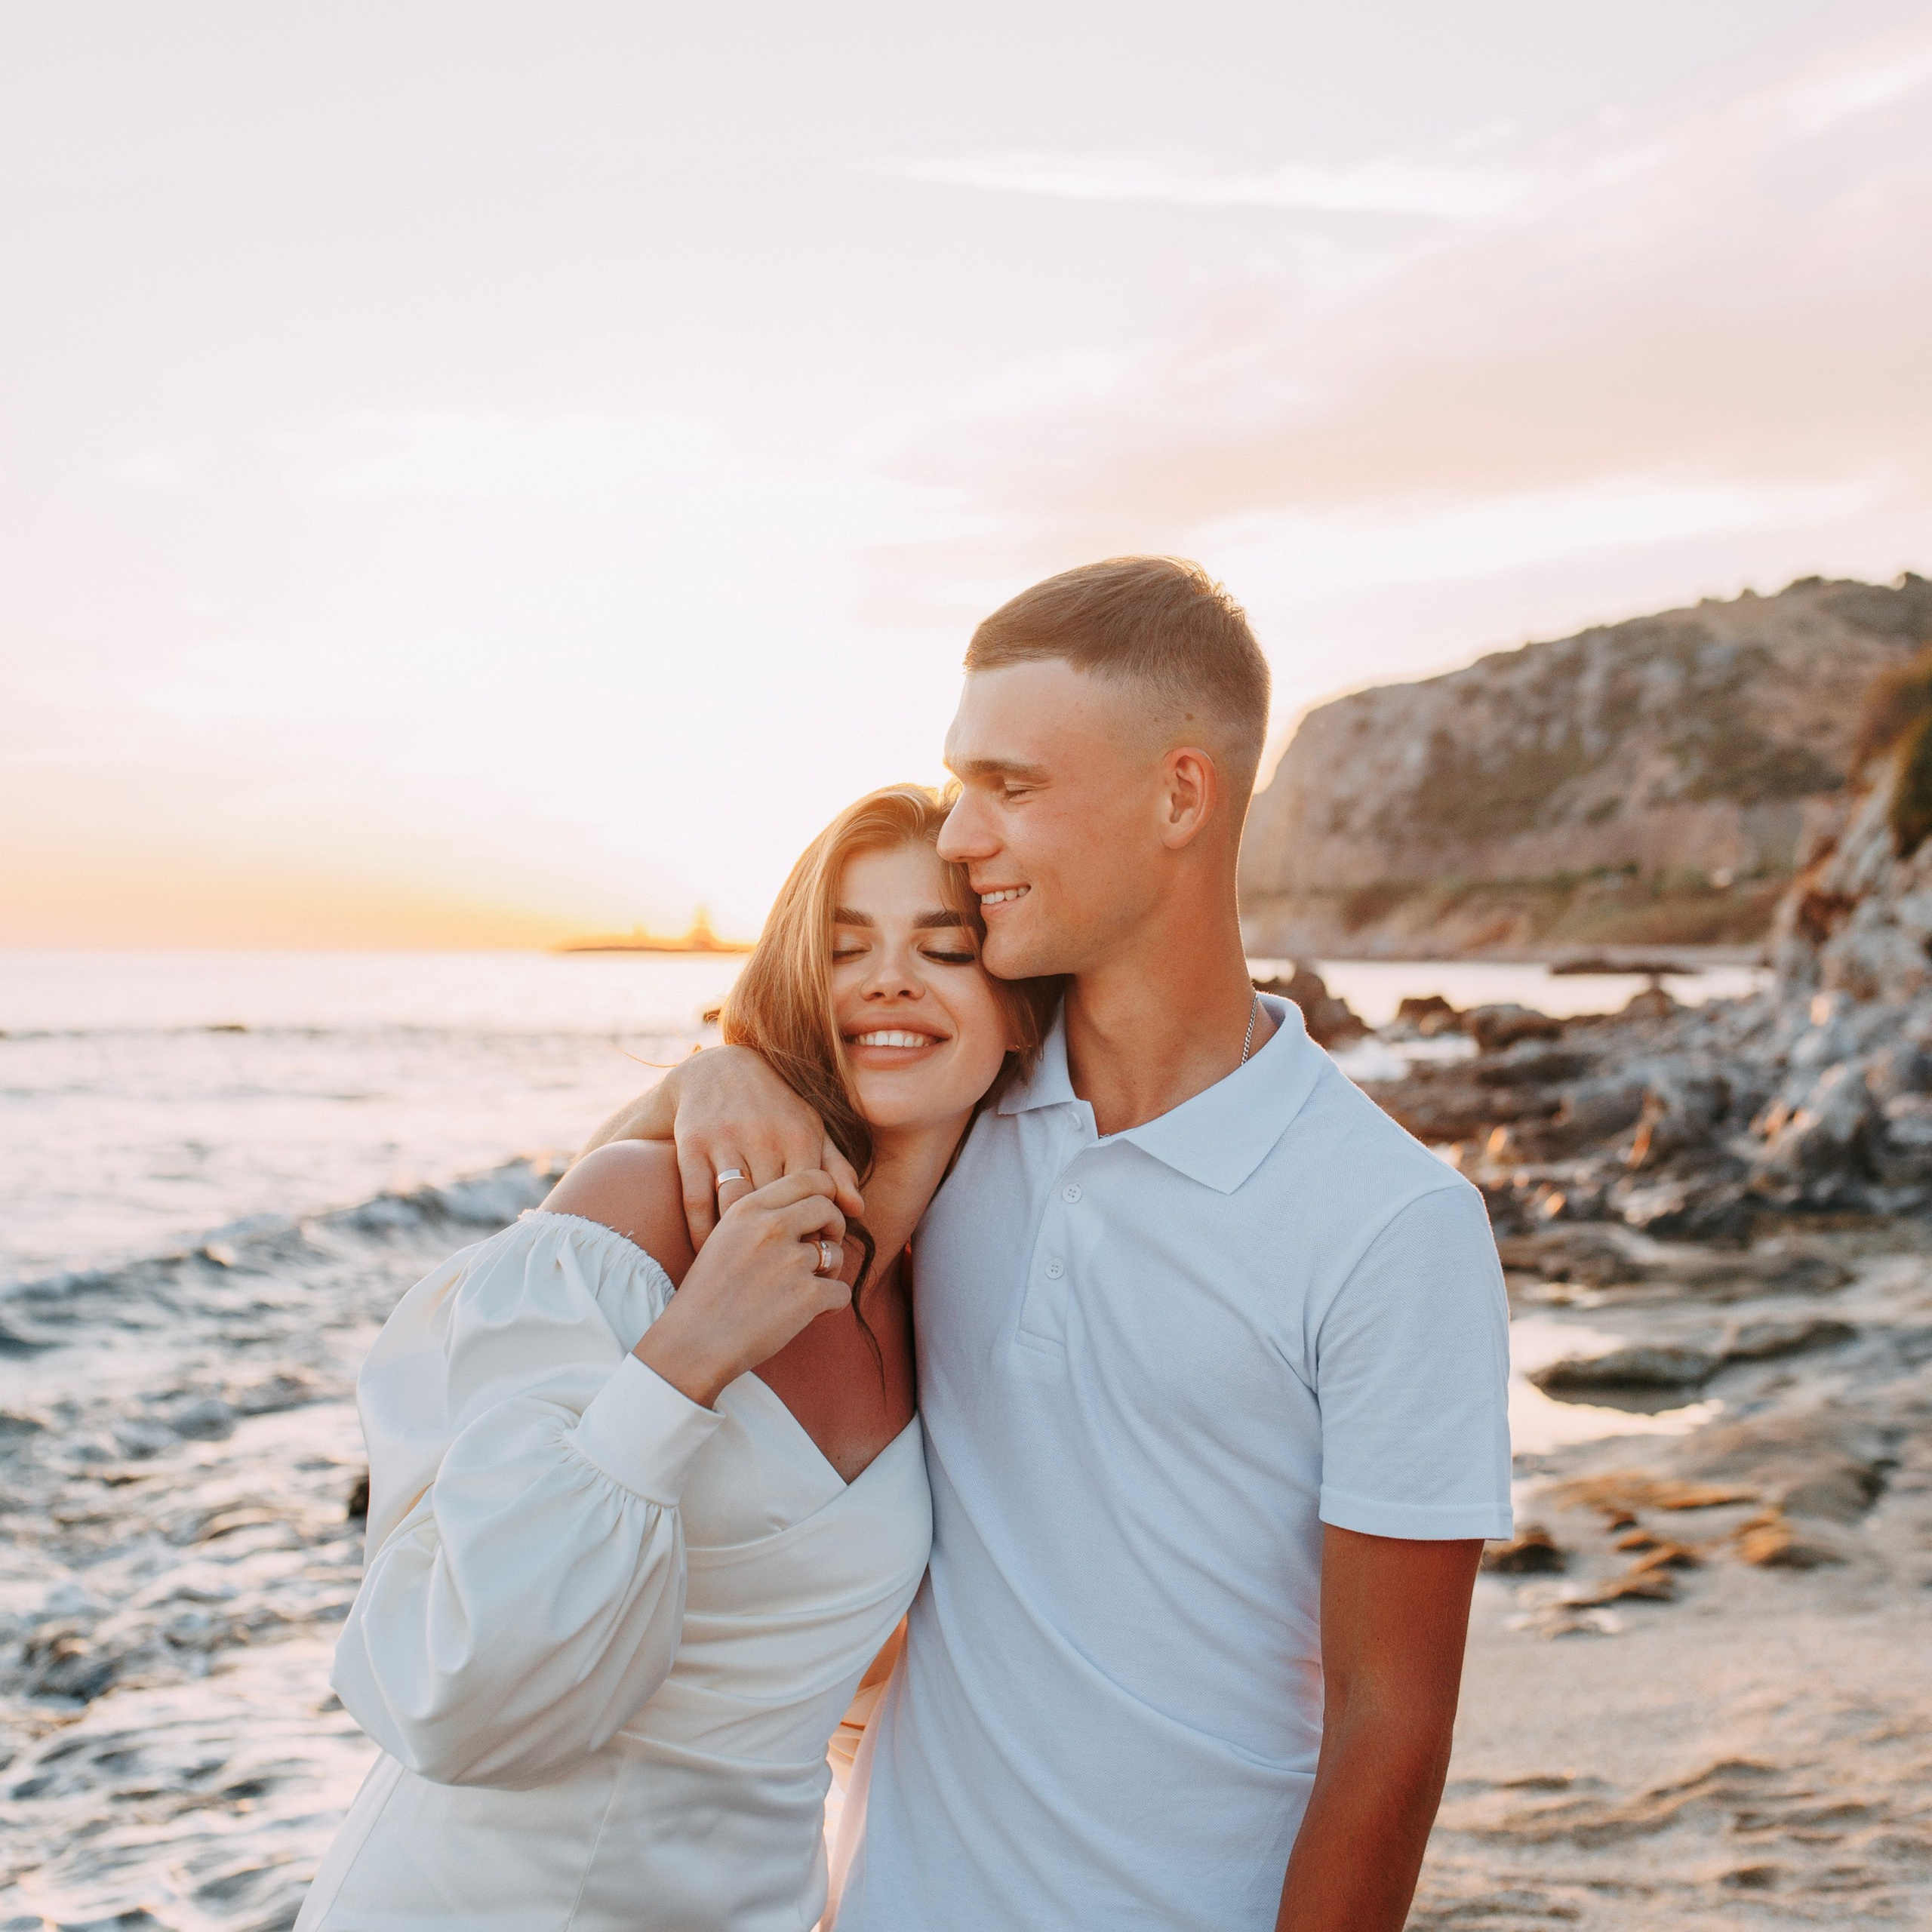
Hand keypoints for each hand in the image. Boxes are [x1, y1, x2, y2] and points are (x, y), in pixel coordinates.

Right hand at [632, 1171, 850, 1407]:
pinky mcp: (806, 1295)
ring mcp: (791, 1260)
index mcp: (748, 1208)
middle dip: (834, 1227)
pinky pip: (841, 1292)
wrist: (691, 1344)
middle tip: (822, 1248)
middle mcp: (771, 1227)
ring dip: (830, 1272)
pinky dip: (830, 1305)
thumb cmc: (706, 1296)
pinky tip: (808, 1315)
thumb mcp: (723, 1239)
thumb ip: (760, 1219)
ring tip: (806, 1289)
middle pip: (828, 1207)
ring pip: (837, 1253)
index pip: (807, 1178)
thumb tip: (804, 1211)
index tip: (821, 1213)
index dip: (825, 1193)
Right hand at [667, 1046, 863, 1247]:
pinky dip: (701, 1233)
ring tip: (745, 1266)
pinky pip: (696, 1201)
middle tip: (777, 1269)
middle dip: (777, 1243)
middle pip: (774, 1209)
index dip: (812, 1232)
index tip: (808, 1252)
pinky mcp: (691, 1145)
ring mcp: (725, 1140)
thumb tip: (857, 1211)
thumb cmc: (776, 1109)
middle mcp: (764, 1135)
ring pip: (734, 1208)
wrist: (718, 1069)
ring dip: (738, 1243)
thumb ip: (835, 1170)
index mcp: (799, 1134)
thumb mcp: (811, 1130)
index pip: (812, 1199)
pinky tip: (708, 1251)